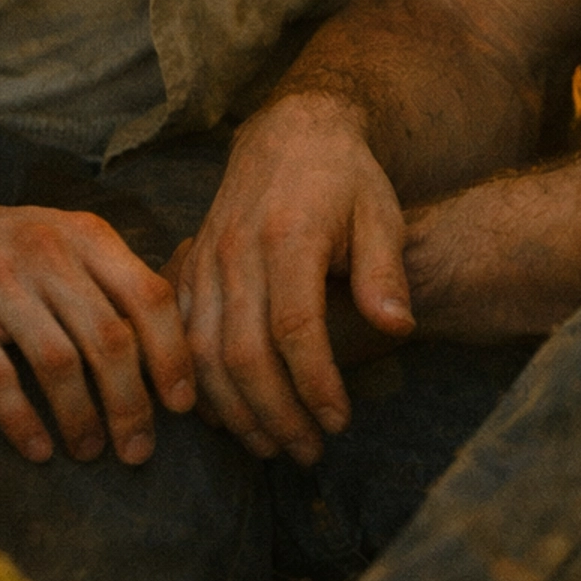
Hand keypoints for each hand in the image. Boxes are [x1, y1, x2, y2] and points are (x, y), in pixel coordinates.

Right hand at [0, 173, 194, 464]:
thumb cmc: (12, 247)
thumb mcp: (68, 242)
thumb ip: (114, 282)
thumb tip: (175, 349)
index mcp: (87, 235)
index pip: (149, 295)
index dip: (172, 354)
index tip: (183, 404)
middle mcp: (48, 253)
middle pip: (108, 337)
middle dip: (131, 403)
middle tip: (140, 449)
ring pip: (57, 363)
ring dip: (81, 418)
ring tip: (92, 452)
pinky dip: (22, 420)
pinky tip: (39, 450)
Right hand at [171, 92, 413, 463]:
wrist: (293, 130)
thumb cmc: (346, 177)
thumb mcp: (380, 214)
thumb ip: (385, 273)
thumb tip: (397, 328)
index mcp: (289, 237)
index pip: (294, 329)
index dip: (315, 384)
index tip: (339, 421)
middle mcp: (238, 250)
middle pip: (243, 354)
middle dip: (275, 414)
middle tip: (309, 450)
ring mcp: (208, 259)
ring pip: (204, 353)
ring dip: (235, 410)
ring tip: (272, 445)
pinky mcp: (191, 266)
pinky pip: (182, 335)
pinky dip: (199, 382)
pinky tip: (227, 414)